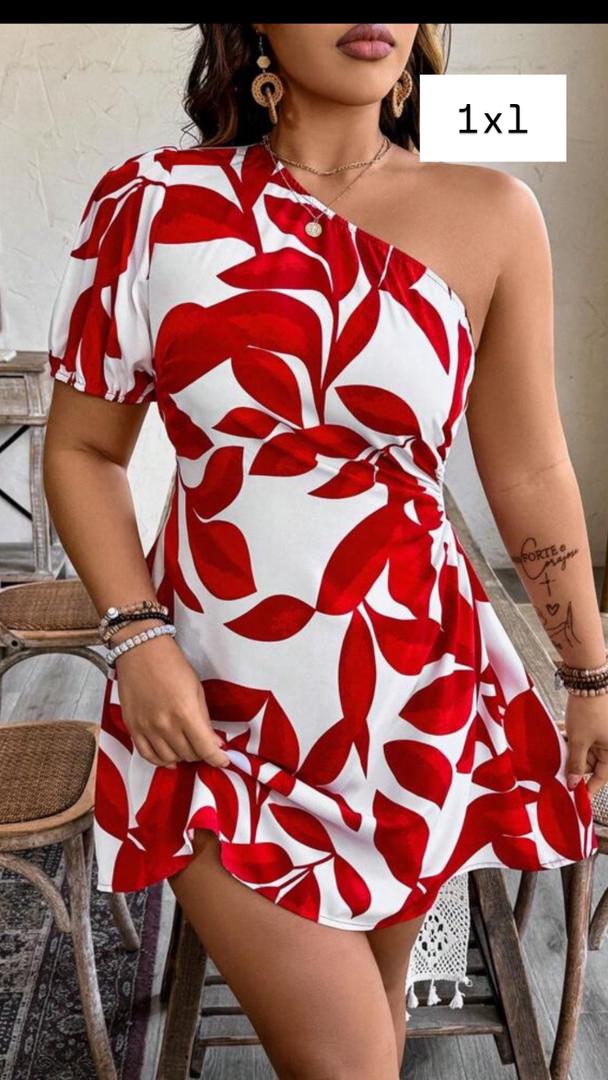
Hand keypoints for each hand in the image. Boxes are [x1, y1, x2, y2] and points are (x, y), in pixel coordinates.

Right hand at [113, 629, 230, 770]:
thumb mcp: (197, 689)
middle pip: (189, 755)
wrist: (141, 650)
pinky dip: (160, 760)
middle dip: (201, 753)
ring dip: (182, 756)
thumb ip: (204, 719)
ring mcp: (147, 728)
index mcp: (186, 713)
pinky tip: (169, 756)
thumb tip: (214, 743)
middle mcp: (165, 725)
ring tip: (187, 746)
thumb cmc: (172, 665)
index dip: (218, 759)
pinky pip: (147, 755)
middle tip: (204, 744)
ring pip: (169, 758)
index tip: (223, 760)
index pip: (205, 749)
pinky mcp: (132, 727)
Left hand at [563, 692, 607, 795]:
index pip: (602, 777)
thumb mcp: (579, 740)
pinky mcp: (595, 722)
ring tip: (555, 750)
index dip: (588, 787)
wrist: (587, 680)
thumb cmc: (588, 711)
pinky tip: (558, 733)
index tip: (574, 795)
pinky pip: (583, 736)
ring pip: (585, 749)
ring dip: (571, 750)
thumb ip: (576, 764)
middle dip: (575, 765)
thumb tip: (573, 783)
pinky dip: (572, 737)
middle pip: (592, 763)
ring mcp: (603, 732)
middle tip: (557, 770)